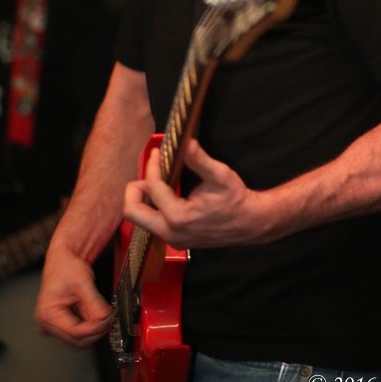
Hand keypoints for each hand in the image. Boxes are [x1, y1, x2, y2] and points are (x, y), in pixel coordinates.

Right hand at [36, 242, 112, 346]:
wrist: (62, 260)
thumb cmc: (65, 267)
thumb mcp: (83, 282)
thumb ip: (94, 303)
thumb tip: (105, 318)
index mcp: (48, 314)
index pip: (75, 332)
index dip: (94, 329)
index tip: (108, 321)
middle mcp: (47, 323)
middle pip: (77, 339)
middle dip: (95, 330)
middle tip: (110, 318)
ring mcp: (53, 325)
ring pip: (79, 338)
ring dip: (93, 328)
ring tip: (103, 314)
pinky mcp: (60, 324)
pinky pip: (78, 331)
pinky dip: (89, 325)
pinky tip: (95, 314)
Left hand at [123, 139, 266, 248]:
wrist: (249, 223)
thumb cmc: (235, 199)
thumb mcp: (219, 175)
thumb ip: (199, 159)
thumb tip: (185, 141)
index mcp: (178, 217)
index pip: (153, 187)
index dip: (153, 165)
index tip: (158, 152)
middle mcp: (170, 232)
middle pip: (131, 211)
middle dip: (135, 187)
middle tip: (150, 170)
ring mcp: (171, 239)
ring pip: (139, 218)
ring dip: (143, 196)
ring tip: (159, 178)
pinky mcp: (174, 239)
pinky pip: (151, 222)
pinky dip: (153, 204)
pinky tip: (167, 190)